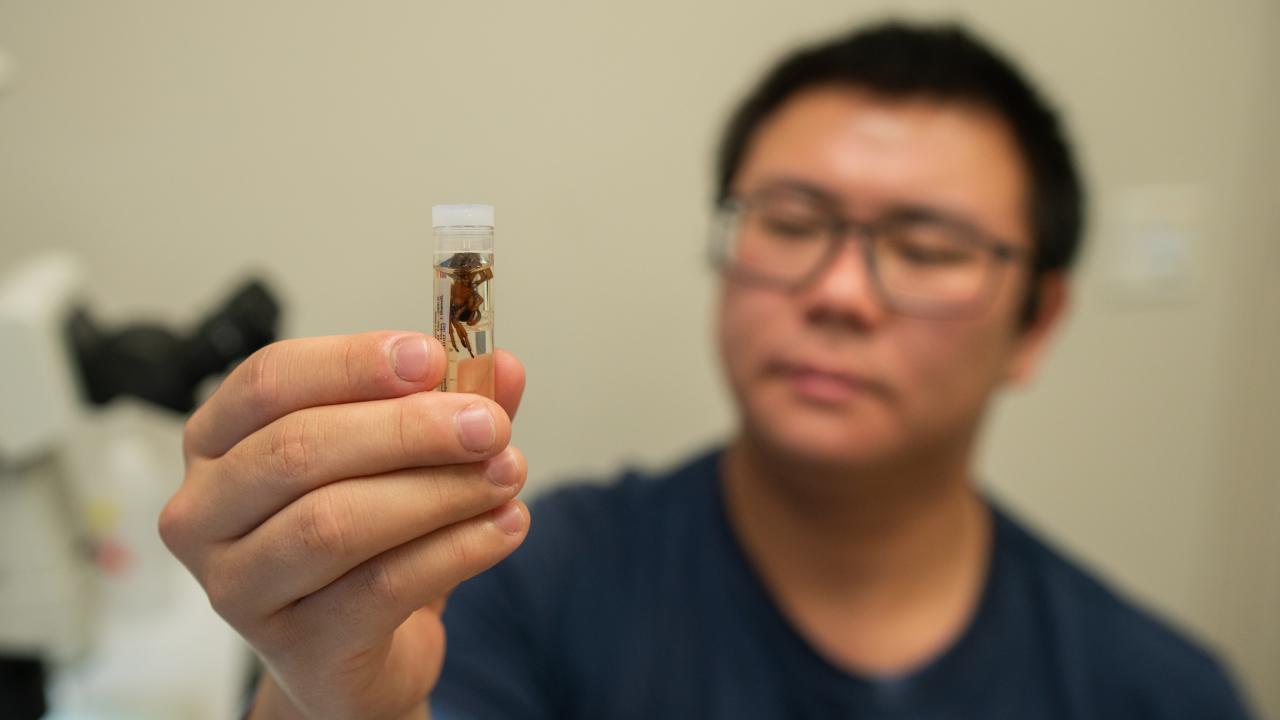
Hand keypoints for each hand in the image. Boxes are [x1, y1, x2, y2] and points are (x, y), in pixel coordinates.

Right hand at [159, 332, 528, 719]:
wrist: (362, 656)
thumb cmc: (366, 544)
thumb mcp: (405, 462)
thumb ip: (447, 408)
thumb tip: (501, 366)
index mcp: (219, 442)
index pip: (269, 381)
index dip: (352, 363)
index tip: (432, 357)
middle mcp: (206, 513)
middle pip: (300, 449)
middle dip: (409, 430)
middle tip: (489, 426)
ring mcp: (238, 587)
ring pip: (336, 521)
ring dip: (438, 491)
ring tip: (507, 475)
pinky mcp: (294, 647)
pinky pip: (379, 588)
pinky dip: (455, 550)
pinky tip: (504, 528)